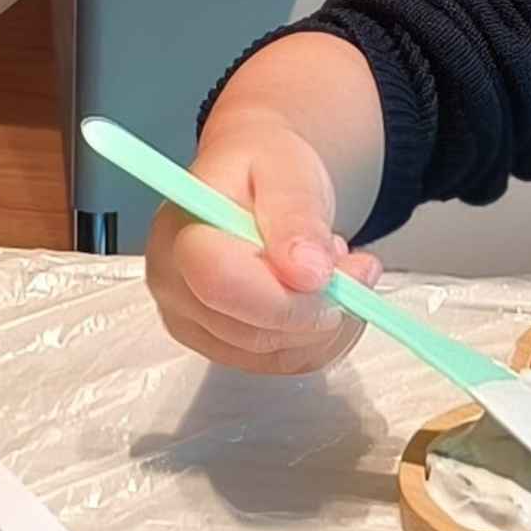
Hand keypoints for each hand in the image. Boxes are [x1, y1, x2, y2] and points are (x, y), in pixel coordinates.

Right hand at [143, 97, 373, 374]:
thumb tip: (307, 273)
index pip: (222, 286)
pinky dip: (319, 337)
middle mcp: (172, 286)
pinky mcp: (217, 346)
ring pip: (274, 355)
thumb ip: (297, 215)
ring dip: (324, 321)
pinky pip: (281, 364)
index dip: (287, 295)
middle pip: (252, 330)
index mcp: (179, 232)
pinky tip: (321, 295)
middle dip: (320, 305)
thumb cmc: (264, 167)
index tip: (339, 276)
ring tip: (332, 267)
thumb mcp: (288, 169)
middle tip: (358, 263)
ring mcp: (190, 323)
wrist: (251, 176)